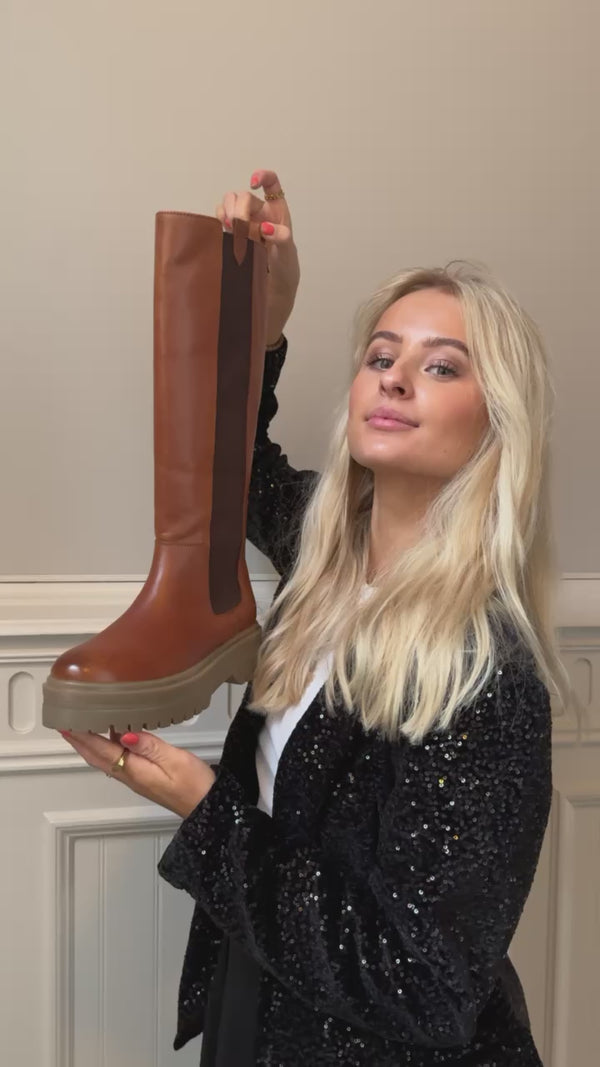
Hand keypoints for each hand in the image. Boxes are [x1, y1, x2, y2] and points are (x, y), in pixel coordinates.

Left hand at [60, 728, 216, 818]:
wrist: (208, 808)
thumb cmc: (195, 784)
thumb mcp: (175, 760)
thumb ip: (149, 746)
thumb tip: (124, 734)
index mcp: (134, 770)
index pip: (102, 749)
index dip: (84, 736)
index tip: (68, 723)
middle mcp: (130, 776)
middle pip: (98, 757)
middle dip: (81, 742)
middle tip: (66, 725)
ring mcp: (137, 779)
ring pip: (106, 760)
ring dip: (91, 746)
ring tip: (82, 730)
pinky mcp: (145, 779)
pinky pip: (118, 762)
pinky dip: (107, 749)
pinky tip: (112, 740)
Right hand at [215, 168, 299, 344]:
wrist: (271, 295)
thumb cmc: (284, 274)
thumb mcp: (288, 258)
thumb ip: (282, 240)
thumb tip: (266, 228)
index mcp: (277, 213)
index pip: (271, 184)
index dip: (263, 177)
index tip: (254, 182)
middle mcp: (259, 214)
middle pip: (243, 196)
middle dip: (240, 207)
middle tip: (239, 225)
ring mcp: (243, 224)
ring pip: (228, 204)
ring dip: (227, 212)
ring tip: (231, 228)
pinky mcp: (229, 235)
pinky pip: (219, 219)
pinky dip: (218, 221)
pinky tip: (223, 231)